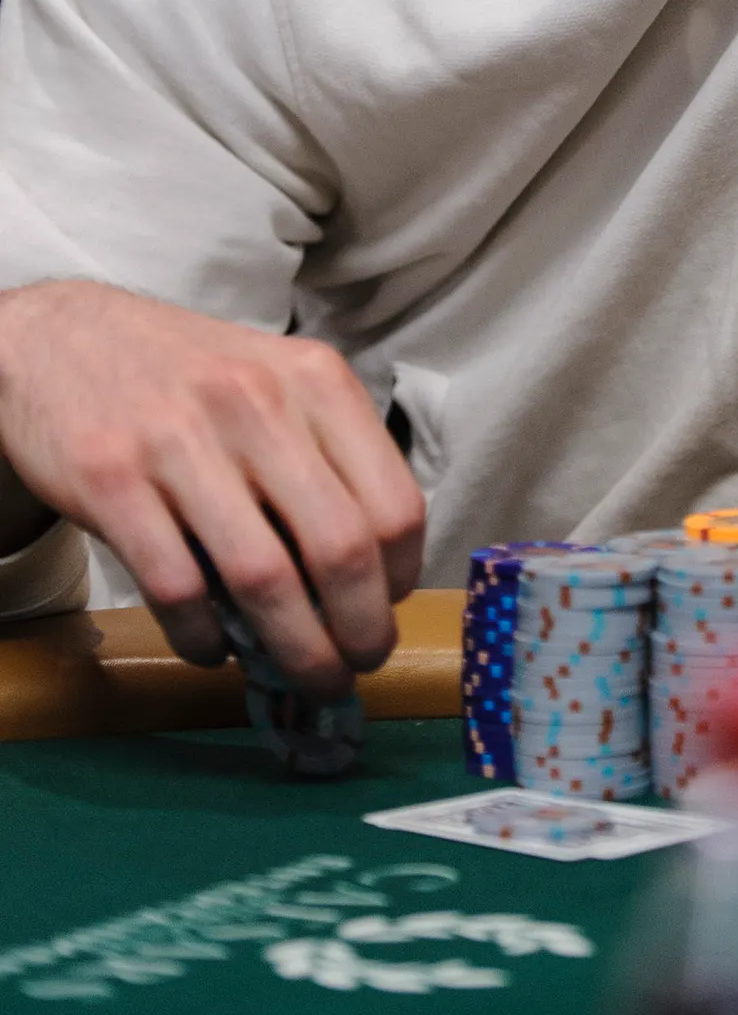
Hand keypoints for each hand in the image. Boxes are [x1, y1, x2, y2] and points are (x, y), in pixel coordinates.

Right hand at [0, 280, 425, 691]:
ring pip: (265, 579)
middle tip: (357, 667)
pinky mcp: (110, 480)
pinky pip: (178, 587)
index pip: (394, 503)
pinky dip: (205, 637)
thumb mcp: (274, 383)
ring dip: (296, 650)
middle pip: (342, 549)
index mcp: (314, 380)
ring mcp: (179, 440)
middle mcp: (256, 403)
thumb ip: (325, 457)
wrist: (59, 337)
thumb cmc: (185, 376)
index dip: (401, 578)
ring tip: (304, 677)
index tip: (390, 610)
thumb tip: (370, 573)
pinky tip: (214, 648)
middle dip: (361, 630)